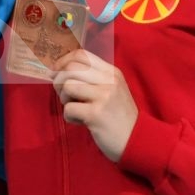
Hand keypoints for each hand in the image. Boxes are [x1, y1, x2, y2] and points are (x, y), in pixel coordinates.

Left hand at [50, 49, 138, 163]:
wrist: (137, 139)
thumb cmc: (118, 116)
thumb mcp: (111, 90)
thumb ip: (92, 79)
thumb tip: (60, 71)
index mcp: (112, 72)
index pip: (81, 54)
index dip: (63, 61)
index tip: (57, 72)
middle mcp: (109, 80)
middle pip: (71, 68)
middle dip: (59, 81)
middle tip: (64, 95)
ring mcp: (103, 96)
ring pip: (67, 86)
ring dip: (64, 99)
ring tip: (74, 108)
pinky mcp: (96, 114)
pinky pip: (69, 109)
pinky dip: (69, 117)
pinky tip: (80, 122)